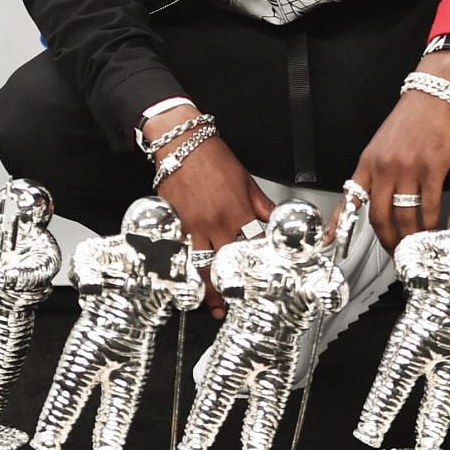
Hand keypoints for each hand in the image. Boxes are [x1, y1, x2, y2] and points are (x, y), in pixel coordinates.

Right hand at [148, 108, 271, 318]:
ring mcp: (192, 225)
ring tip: (212, 305)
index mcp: (237, 211)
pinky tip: (186, 284)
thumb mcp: (247, 180)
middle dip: (230, 288)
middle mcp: (215, 222)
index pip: (252, 246)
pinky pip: (179, 254)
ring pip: (200, 265)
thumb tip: (275, 220)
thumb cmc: (213, 158)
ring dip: (207, 289)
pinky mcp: (173, 224)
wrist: (182, 144)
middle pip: (225, 264)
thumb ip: (261, 205)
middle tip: (234, 305)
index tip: (259, 280)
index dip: (256, 265)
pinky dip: (183, 270)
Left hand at [358, 52, 449, 250]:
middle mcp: (384, 168)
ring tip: (413, 245)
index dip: (340, 223)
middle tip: (393, 252)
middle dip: (386, 239)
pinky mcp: (432, 169)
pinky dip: (432, 223)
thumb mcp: (381, 145)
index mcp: (368, 162)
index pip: (351, 198)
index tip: (332, 240)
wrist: (433, 95)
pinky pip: (429, 205)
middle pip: (379, 216)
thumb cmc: (410, 119)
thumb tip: (375, 197)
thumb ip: (376, 171)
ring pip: (405, 215)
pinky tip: (434, 229)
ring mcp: (408, 169)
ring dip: (410, 236)